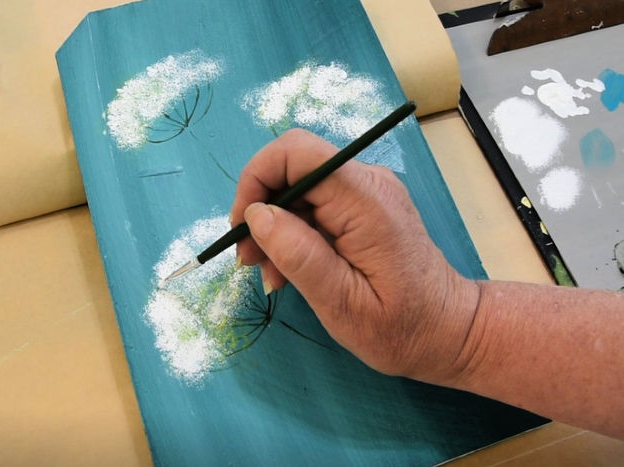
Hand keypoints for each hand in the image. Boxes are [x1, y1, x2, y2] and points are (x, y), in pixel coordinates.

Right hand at [231, 129, 479, 382]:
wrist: (450, 331)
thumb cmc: (402, 328)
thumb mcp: (343, 304)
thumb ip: (299, 255)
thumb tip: (258, 214)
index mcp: (365, 200)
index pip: (297, 152)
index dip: (257, 177)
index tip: (242, 226)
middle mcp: (367, 183)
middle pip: (294, 168)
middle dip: (261, 209)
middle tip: (249, 261)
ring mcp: (367, 193)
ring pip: (299, 189)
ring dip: (274, 227)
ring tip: (270, 276)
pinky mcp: (364, 208)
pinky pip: (315, 206)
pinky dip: (294, 234)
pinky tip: (289, 270)